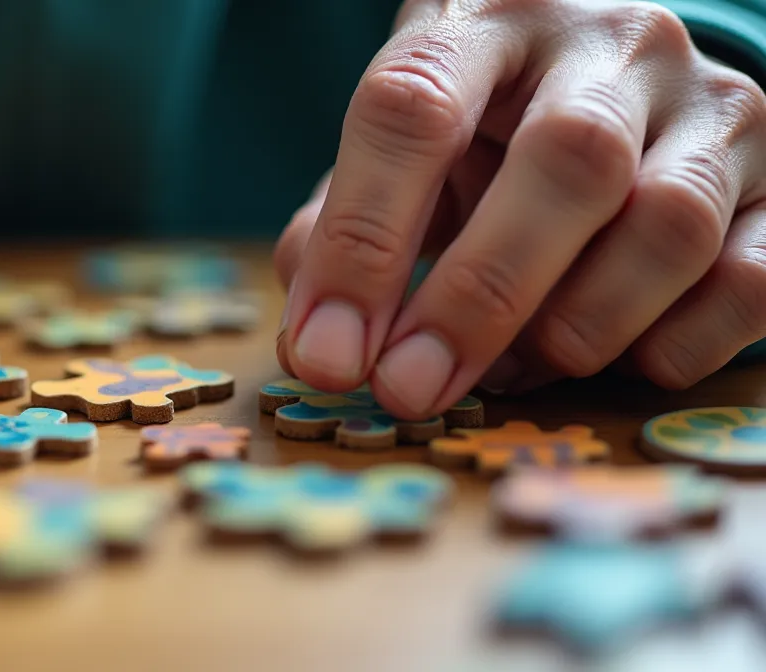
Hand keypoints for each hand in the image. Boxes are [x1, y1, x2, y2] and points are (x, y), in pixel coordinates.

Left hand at [275, 0, 765, 417]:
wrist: (617, 85)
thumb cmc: (480, 133)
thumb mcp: (397, 160)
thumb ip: (342, 230)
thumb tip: (321, 342)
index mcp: (484, 18)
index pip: (413, 107)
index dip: (363, 239)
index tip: (327, 350)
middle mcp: (609, 42)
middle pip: (564, 160)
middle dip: (478, 297)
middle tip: (413, 388)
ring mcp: (708, 105)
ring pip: (667, 222)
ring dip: (579, 326)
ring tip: (516, 368)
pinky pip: (750, 279)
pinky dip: (673, 344)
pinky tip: (616, 355)